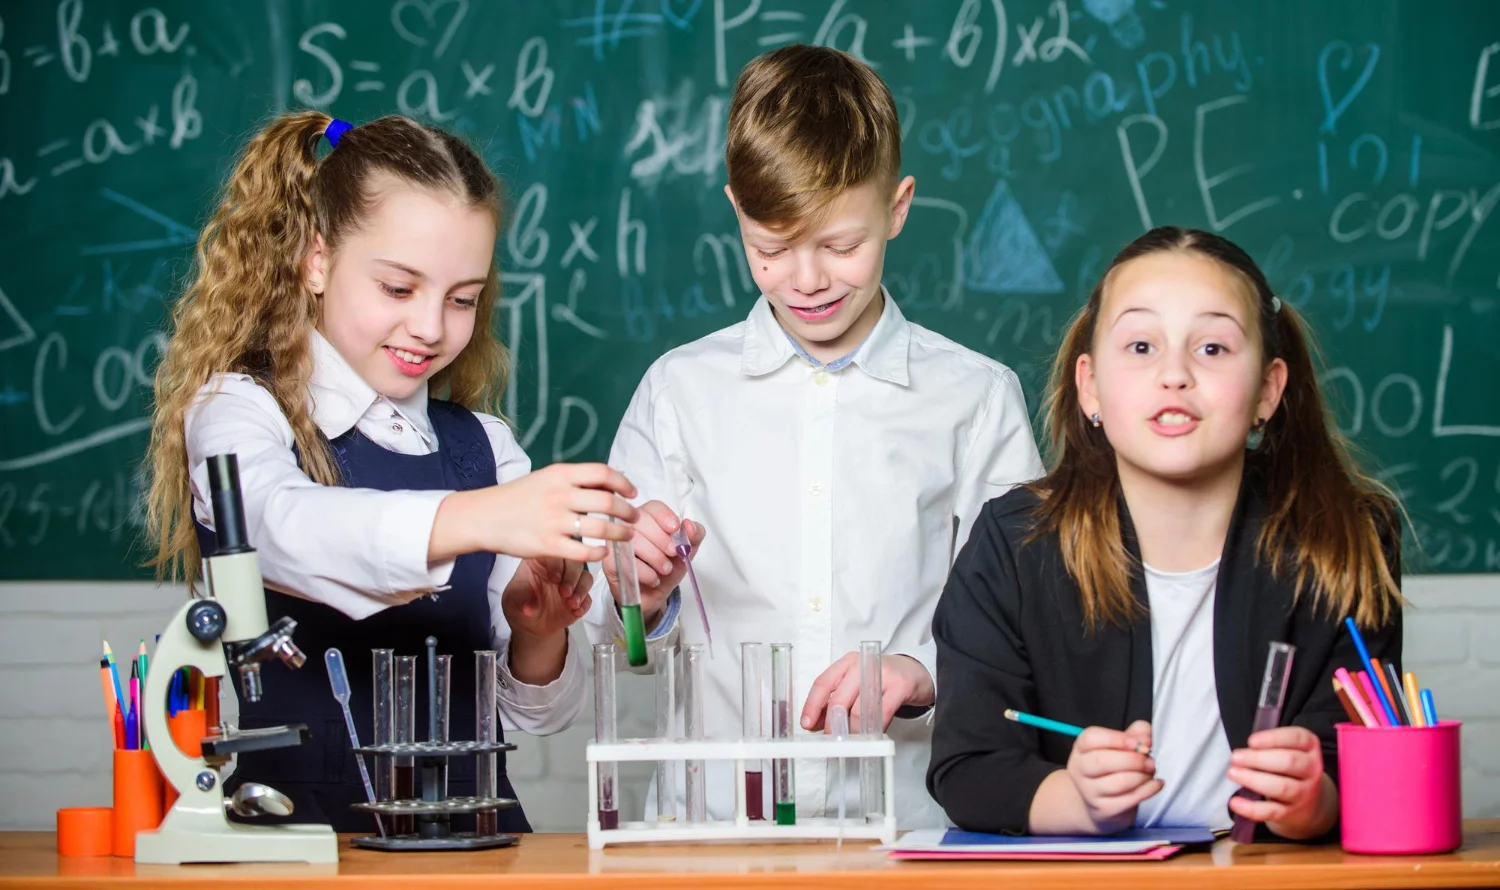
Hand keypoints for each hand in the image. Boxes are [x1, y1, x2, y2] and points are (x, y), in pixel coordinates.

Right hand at [432, 463, 637, 563]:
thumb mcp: (544, 478)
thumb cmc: (516, 498)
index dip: (624, 483)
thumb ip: (572, 480)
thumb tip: (607, 482)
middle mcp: (559, 495)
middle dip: (628, 512)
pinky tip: (603, 552)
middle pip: (608, 502)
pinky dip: (600, 553)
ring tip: (627, 536)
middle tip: (635, 518)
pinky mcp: (548, 545)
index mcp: (559, 474)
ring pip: (601, 528)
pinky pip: (584, 552)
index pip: (603, 473)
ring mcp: (554, 521)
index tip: (632, 493)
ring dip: (621, 533)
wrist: (483, 516)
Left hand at [500, 557, 589, 685]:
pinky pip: (588, 596)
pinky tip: (576, 612)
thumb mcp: (514, 600)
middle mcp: (558, 569)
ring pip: (585, 577)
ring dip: (581, 590)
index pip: (553, 555)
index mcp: (540, 562)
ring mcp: (571, 582)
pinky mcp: (580, 597)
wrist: (529, 626)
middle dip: (572, 577)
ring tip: (572, 604)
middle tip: (565, 593)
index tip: (554, 579)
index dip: (556, 565)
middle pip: (574, 562)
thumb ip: (522, 600)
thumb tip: (529, 607)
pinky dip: (585, 604)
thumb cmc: (519, 606)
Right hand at [600, 500, 705, 625]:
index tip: (675, 529)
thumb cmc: (666, 568)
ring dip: (655, 556)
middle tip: (674, 554)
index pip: (653, 507)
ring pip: (634, 539)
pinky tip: (653, 578)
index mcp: (649, 518)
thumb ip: (695, 535)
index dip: (665, 516)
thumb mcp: (687, 551)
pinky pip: (625, 559)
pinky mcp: (609, 560)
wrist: (653, 595)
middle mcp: (630, 526)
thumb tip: (689, 524)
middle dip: (662, 539)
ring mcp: (617, 541)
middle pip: (641, 520)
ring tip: (665, 569)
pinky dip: (644, 571)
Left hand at [799, 653, 932, 732]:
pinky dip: (873, 729)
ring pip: (859, 709)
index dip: (812, 705)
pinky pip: (881, 714)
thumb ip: (837, 701)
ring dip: (852, 731)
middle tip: (831, 739)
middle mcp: (862, 664)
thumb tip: (817, 723)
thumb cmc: (882, 679)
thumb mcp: (856, 684)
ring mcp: (882, 673)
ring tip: (851, 742)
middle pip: (839, 698)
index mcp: (847, 662)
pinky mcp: (900, 686)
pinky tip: (871, 735)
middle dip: (832, 724)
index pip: (823, 682)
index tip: (807, 723)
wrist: (917, 672)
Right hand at [1066, 720, 1160, 831]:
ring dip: (1142, 776)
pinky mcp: (1104, 809)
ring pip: (1119, 782)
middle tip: (1150, 761)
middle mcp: (1080, 769)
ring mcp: (1090, 792)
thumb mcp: (1120, 747)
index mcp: (1082, 749)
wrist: (1099, 803)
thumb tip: (1145, 739)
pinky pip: (1129, 799)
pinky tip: (1156, 784)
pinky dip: (1148, 790)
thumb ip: (1135, 735)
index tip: (1138, 743)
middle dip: (1133, 760)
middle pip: (1101, 761)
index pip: (1091, 738)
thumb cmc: (1113, 768)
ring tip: (1151, 772)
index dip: (1117, 738)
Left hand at [1227, 726, 1336, 839]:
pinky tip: (1234, 802)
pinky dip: (1251, 808)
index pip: (1297, 738)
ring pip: (1282, 787)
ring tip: (1232, 773)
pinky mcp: (1291, 812)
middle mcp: (1311, 769)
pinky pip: (1271, 811)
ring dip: (1254, 780)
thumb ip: (1269, 744)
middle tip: (1235, 757)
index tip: (1251, 741)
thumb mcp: (1287, 748)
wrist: (1309, 803)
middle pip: (1289, 762)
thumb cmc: (1288, 768)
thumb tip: (1244, 750)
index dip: (1273, 738)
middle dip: (1259, 759)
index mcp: (1309, 747)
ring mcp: (1303, 793)